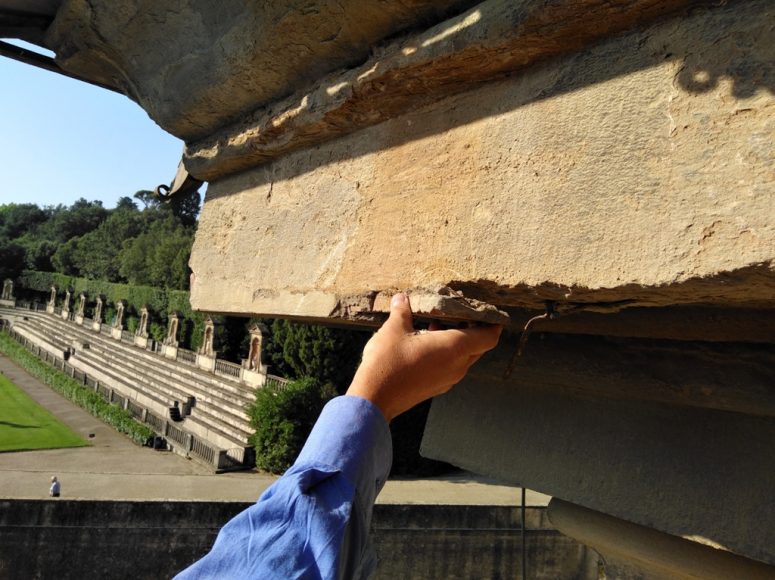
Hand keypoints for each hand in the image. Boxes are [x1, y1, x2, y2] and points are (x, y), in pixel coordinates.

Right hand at [346, 293, 501, 420]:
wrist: (374, 398)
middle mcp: (457, 366)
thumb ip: (402, 312)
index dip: (493, 324)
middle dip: (473, 330)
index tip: (491, 313)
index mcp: (454, 348)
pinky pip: (451, 366)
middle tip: (461, 313)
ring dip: (456, 341)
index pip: (488, 337)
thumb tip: (402, 298)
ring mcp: (448, 379)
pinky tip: (425, 342)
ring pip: (464, 357)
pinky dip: (446, 353)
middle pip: (478, 346)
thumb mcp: (394, 330)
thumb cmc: (388, 362)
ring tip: (436, 324)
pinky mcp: (436, 387)